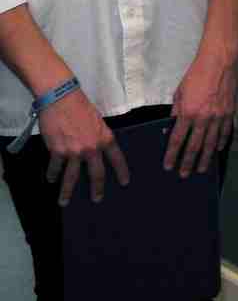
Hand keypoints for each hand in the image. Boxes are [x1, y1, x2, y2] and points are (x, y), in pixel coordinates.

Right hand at [41, 88, 128, 204]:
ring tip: (64, 201)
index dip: (122, 171)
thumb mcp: (97, 121)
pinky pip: (55, 167)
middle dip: (97, 189)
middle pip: (96, 174)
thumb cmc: (80, 106)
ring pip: (71, 177)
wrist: (61, 99)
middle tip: (97, 199)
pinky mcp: (57, 151)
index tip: (125, 182)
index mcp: (105, 138)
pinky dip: (51, 174)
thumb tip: (97, 147)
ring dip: (67, 191)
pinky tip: (50, 179)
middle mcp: (92, 148)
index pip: (117, 159)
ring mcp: (74, 152)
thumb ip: (98, 135)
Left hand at [165, 39, 237, 176]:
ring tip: (201, 168)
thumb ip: (176, 110)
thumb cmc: (196, 75)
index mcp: (188, 112)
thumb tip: (172, 125)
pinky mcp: (229, 112)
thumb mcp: (179, 92)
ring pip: (211, 142)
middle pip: (194, 145)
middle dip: (188, 161)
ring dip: (205, 157)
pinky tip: (217, 149)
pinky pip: (225, 131)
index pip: (177, 139)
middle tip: (184, 173)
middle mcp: (203, 118)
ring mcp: (218, 116)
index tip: (168, 165)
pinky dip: (221, 141)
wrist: (218, 63)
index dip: (171, 154)